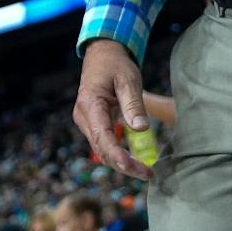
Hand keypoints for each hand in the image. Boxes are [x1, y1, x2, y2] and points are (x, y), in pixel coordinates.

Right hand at [74, 39, 151, 179]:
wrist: (102, 55)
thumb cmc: (116, 65)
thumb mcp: (128, 80)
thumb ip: (133, 104)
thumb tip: (141, 129)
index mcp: (90, 105)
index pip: (103, 137)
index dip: (117, 155)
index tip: (133, 167)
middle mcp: (83, 117)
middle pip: (102, 149)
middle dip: (124, 165)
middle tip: (148, 175)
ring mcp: (86, 122)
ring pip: (102, 149)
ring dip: (121, 163)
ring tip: (145, 172)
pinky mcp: (93, 124)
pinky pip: (104, 144)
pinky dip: (118, 154)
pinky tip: (135, 162)